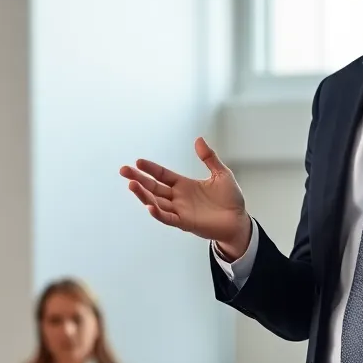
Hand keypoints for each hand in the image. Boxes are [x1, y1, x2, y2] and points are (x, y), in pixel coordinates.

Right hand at [120, 137, 252, 257]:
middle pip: (153, 188)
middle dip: (138, 179)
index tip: (137, 162)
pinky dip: (159, 214)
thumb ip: (209, 158)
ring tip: (132, 185)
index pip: (162, 175)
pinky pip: (169, 219)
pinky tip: (150, 206)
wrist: (239, 220)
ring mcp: (180, 211)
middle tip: (123, 171)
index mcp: (184, 185)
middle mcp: (178, 198)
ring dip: (144, 195)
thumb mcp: (221, 174)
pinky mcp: (186, 223)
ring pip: (157, 202)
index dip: (150, 169)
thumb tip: (198, 139)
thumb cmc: (230, 199)